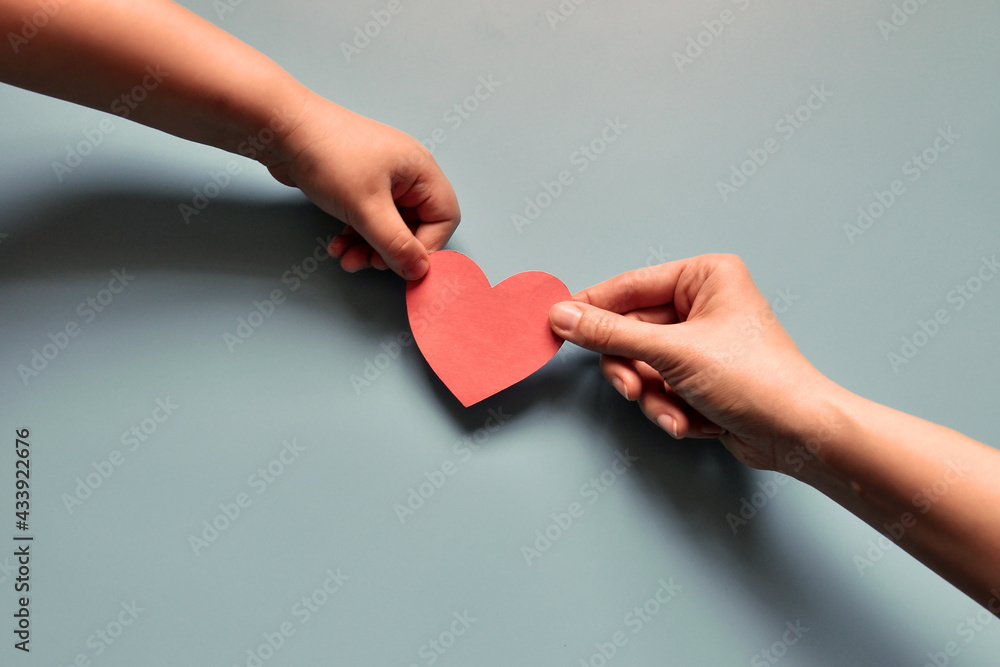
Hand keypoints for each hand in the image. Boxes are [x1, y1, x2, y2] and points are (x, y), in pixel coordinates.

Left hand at [267, 93, 459, 279]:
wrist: (281, 129)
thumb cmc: (328, 155)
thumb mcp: (366, 208)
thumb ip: (396, 244)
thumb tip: (419, 270)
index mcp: (421, 170)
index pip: (444, 218)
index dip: (427, 246)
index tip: (403, 265)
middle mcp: (407, 173)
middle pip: (416, 225)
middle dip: (391, 250)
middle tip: (369, 264)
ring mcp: (383, 178)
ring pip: (389, 226)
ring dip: (370, 248)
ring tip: (347, 259)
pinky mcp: (359, 184)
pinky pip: (369, 218)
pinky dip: (356, 235)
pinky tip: (338, 245)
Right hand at [548, 254, 835, 471]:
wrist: (798, 435)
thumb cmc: (754, 379)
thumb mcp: (672, 352)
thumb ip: (610, 334)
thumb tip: (562, 315)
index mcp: (704, 276)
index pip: (628, 287)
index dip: (591, 309)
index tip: (555, 324)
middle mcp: (702, 303)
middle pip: (631, 333)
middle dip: (634, 371)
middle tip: (633, 388)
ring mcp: (701, 342)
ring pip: (642, 366)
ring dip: (653, 396)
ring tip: (675, 411)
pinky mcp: (701, 376)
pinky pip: (660, 387)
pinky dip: (669, 408)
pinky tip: (693, 420)